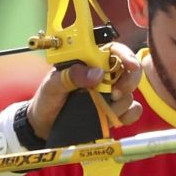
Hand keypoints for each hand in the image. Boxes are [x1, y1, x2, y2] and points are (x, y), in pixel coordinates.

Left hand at [27, 42, 142, 140]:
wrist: (43, 125)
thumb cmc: (46, 100)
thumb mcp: (52, 85)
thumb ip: (71, 76)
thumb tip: (97, 73)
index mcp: (88, 62)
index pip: (114, 50)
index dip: (126, 55)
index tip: (130, 65)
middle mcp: (102, 76)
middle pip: (130, 71)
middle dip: (128, 81)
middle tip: (114, 94)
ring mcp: (109, 94)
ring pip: (130, 93)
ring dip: (120, 103)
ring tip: (101, 110)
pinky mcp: (113, 111)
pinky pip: (132, 110)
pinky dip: (128, 115)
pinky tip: (114, 118)